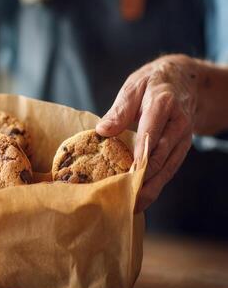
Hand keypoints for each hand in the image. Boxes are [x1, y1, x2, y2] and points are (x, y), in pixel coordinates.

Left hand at [96, 54, 201, 211]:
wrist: (185, 81)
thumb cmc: (152, 84)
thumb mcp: (133, 87)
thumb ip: (119, 109)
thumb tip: (102, 130)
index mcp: (163, 104)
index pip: (151, 132)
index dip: (140, 154)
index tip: (128, 172)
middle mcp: (178, 124)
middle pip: (161, 156)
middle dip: (144, 179)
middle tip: (124, 198)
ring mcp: (183, 139)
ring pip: (167, 168)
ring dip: (150, 188)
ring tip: (131, 206)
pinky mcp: (181, 149)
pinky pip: (169, 170)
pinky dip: (155, 185)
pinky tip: (141, 198)